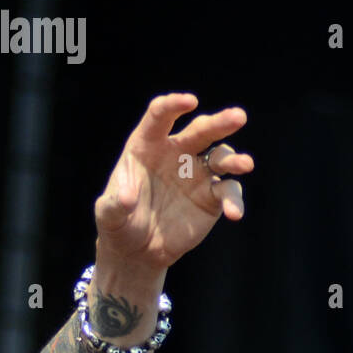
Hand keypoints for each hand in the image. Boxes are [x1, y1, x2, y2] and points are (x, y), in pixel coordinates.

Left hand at [94, 93, 253, 270]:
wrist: (136, 251)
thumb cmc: (119, 224)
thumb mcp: (108, 216)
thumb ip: (113, 205)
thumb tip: (126, 197)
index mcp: (148, 146)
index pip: (160, 117)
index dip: (174, 105)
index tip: (189, 102)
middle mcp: (177, 153)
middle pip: (201, 130)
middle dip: (220, 122)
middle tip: (238, 117)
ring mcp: (197, 173)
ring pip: (222, 156)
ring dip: (234, 159)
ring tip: (244, 165)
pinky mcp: (211, 196)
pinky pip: (228, 191)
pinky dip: (234, 200)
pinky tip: (234, 213)